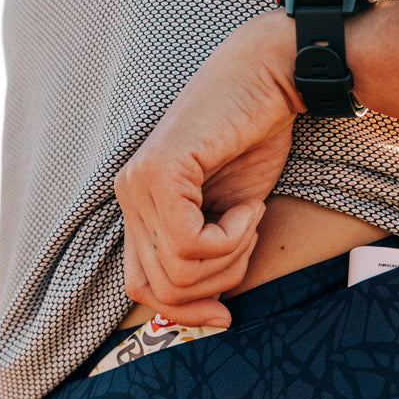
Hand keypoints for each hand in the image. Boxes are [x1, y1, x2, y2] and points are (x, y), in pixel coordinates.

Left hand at [115, 10, 302, 325]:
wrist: (270, 80)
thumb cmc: (254, 142)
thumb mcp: (226, 217)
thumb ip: (203, 259)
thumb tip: (209, 317)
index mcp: (139, 208)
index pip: (143, 289)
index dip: (185, 311)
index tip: (225, 314)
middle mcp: (128, 195)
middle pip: (161, 289)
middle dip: (216, 283)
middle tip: (246, 241)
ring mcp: (139, 183)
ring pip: (178, 272)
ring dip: (229, 257)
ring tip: (247, 217)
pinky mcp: (161, 173)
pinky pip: (192, 243)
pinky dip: (232, 237)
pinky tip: (247, 205)